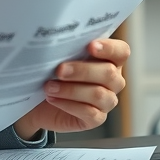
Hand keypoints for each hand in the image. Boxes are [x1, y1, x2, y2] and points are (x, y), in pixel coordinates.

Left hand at [12, 38, 129, 139]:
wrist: (37, 102)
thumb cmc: (52, 74)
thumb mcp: (59, 58)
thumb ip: (67, 49)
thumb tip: (60, 41)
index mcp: (108, 60)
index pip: (121, 51)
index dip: (109, 48)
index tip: (90, 46)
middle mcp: (112, 80)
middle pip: (109, 73)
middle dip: (82, 71)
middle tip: (59, 70)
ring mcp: (107, 101)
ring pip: (99, 94)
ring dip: (71, 90)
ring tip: (49, 86)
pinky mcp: (96, 119)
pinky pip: (90, 113)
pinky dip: (69, 105)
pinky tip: (53, 99)